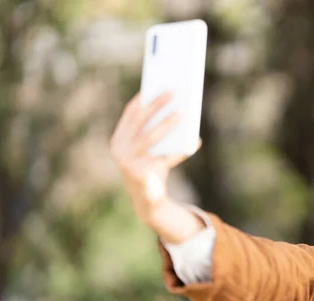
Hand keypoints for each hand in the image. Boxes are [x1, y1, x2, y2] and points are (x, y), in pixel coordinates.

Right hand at [110, 92, 200, 226]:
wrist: (148, 203)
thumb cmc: (150, 169)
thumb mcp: (148, 150)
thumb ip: (153, 132)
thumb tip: (174, 108)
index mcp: (118, 140)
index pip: (130, 114)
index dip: (143, 98)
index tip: (156, 84)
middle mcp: (120, 150)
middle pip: (141, 122)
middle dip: (157, 104)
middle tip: (173, 91)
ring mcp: (128, 163)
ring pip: (151, 137)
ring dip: (169, 122)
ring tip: (184, 111)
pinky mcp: (141, 175)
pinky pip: (165, 159)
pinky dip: (181, 151)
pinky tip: (194, 141)